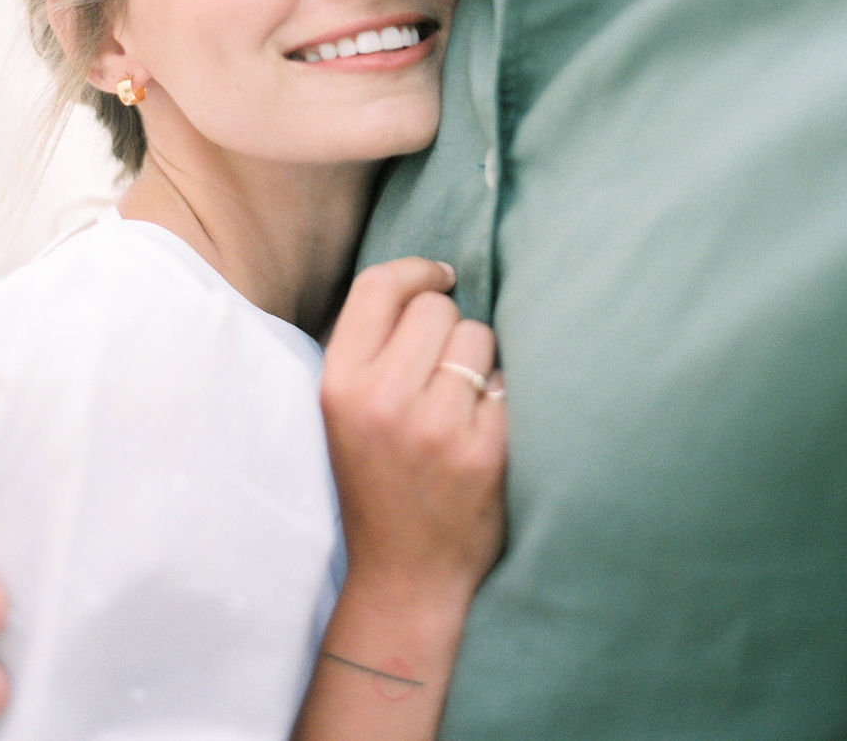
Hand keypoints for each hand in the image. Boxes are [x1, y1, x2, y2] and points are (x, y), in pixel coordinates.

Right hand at [321, 258, 506, 612]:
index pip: (378, 287)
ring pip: (479, 338)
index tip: (439, 276)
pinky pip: (506, 383)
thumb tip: (427, 279)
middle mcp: (382, 400)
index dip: (416, 269)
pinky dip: (501, 399)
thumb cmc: (376, 480)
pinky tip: (483, 429)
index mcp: (339, 384)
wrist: (405, 576)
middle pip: (437, 308)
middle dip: (448, 326)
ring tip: (460, 402)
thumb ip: (370, 347)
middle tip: (441, 369)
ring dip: (479, 360)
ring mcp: (435, 428)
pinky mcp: (483, 453)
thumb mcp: (344, 411)